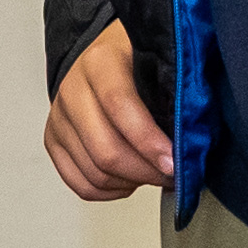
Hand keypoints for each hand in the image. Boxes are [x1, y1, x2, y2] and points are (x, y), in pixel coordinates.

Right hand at [45, 25, 167, 201]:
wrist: (104, 57)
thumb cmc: (137, 59)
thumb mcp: (159, 59)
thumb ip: (176, 91)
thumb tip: (194, 140)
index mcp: (100, 62)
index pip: (119, 105)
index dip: (148, 141)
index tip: (174, 162)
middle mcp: (73, 89)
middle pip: (105, 150)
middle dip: (145, 172)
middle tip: (173, 175)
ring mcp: (60, 118)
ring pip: (95, 173)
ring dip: (132, 182)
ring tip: (154, 174)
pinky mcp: (54, 141)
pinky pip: (81, 184)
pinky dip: (111, 191)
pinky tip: (131, 180)